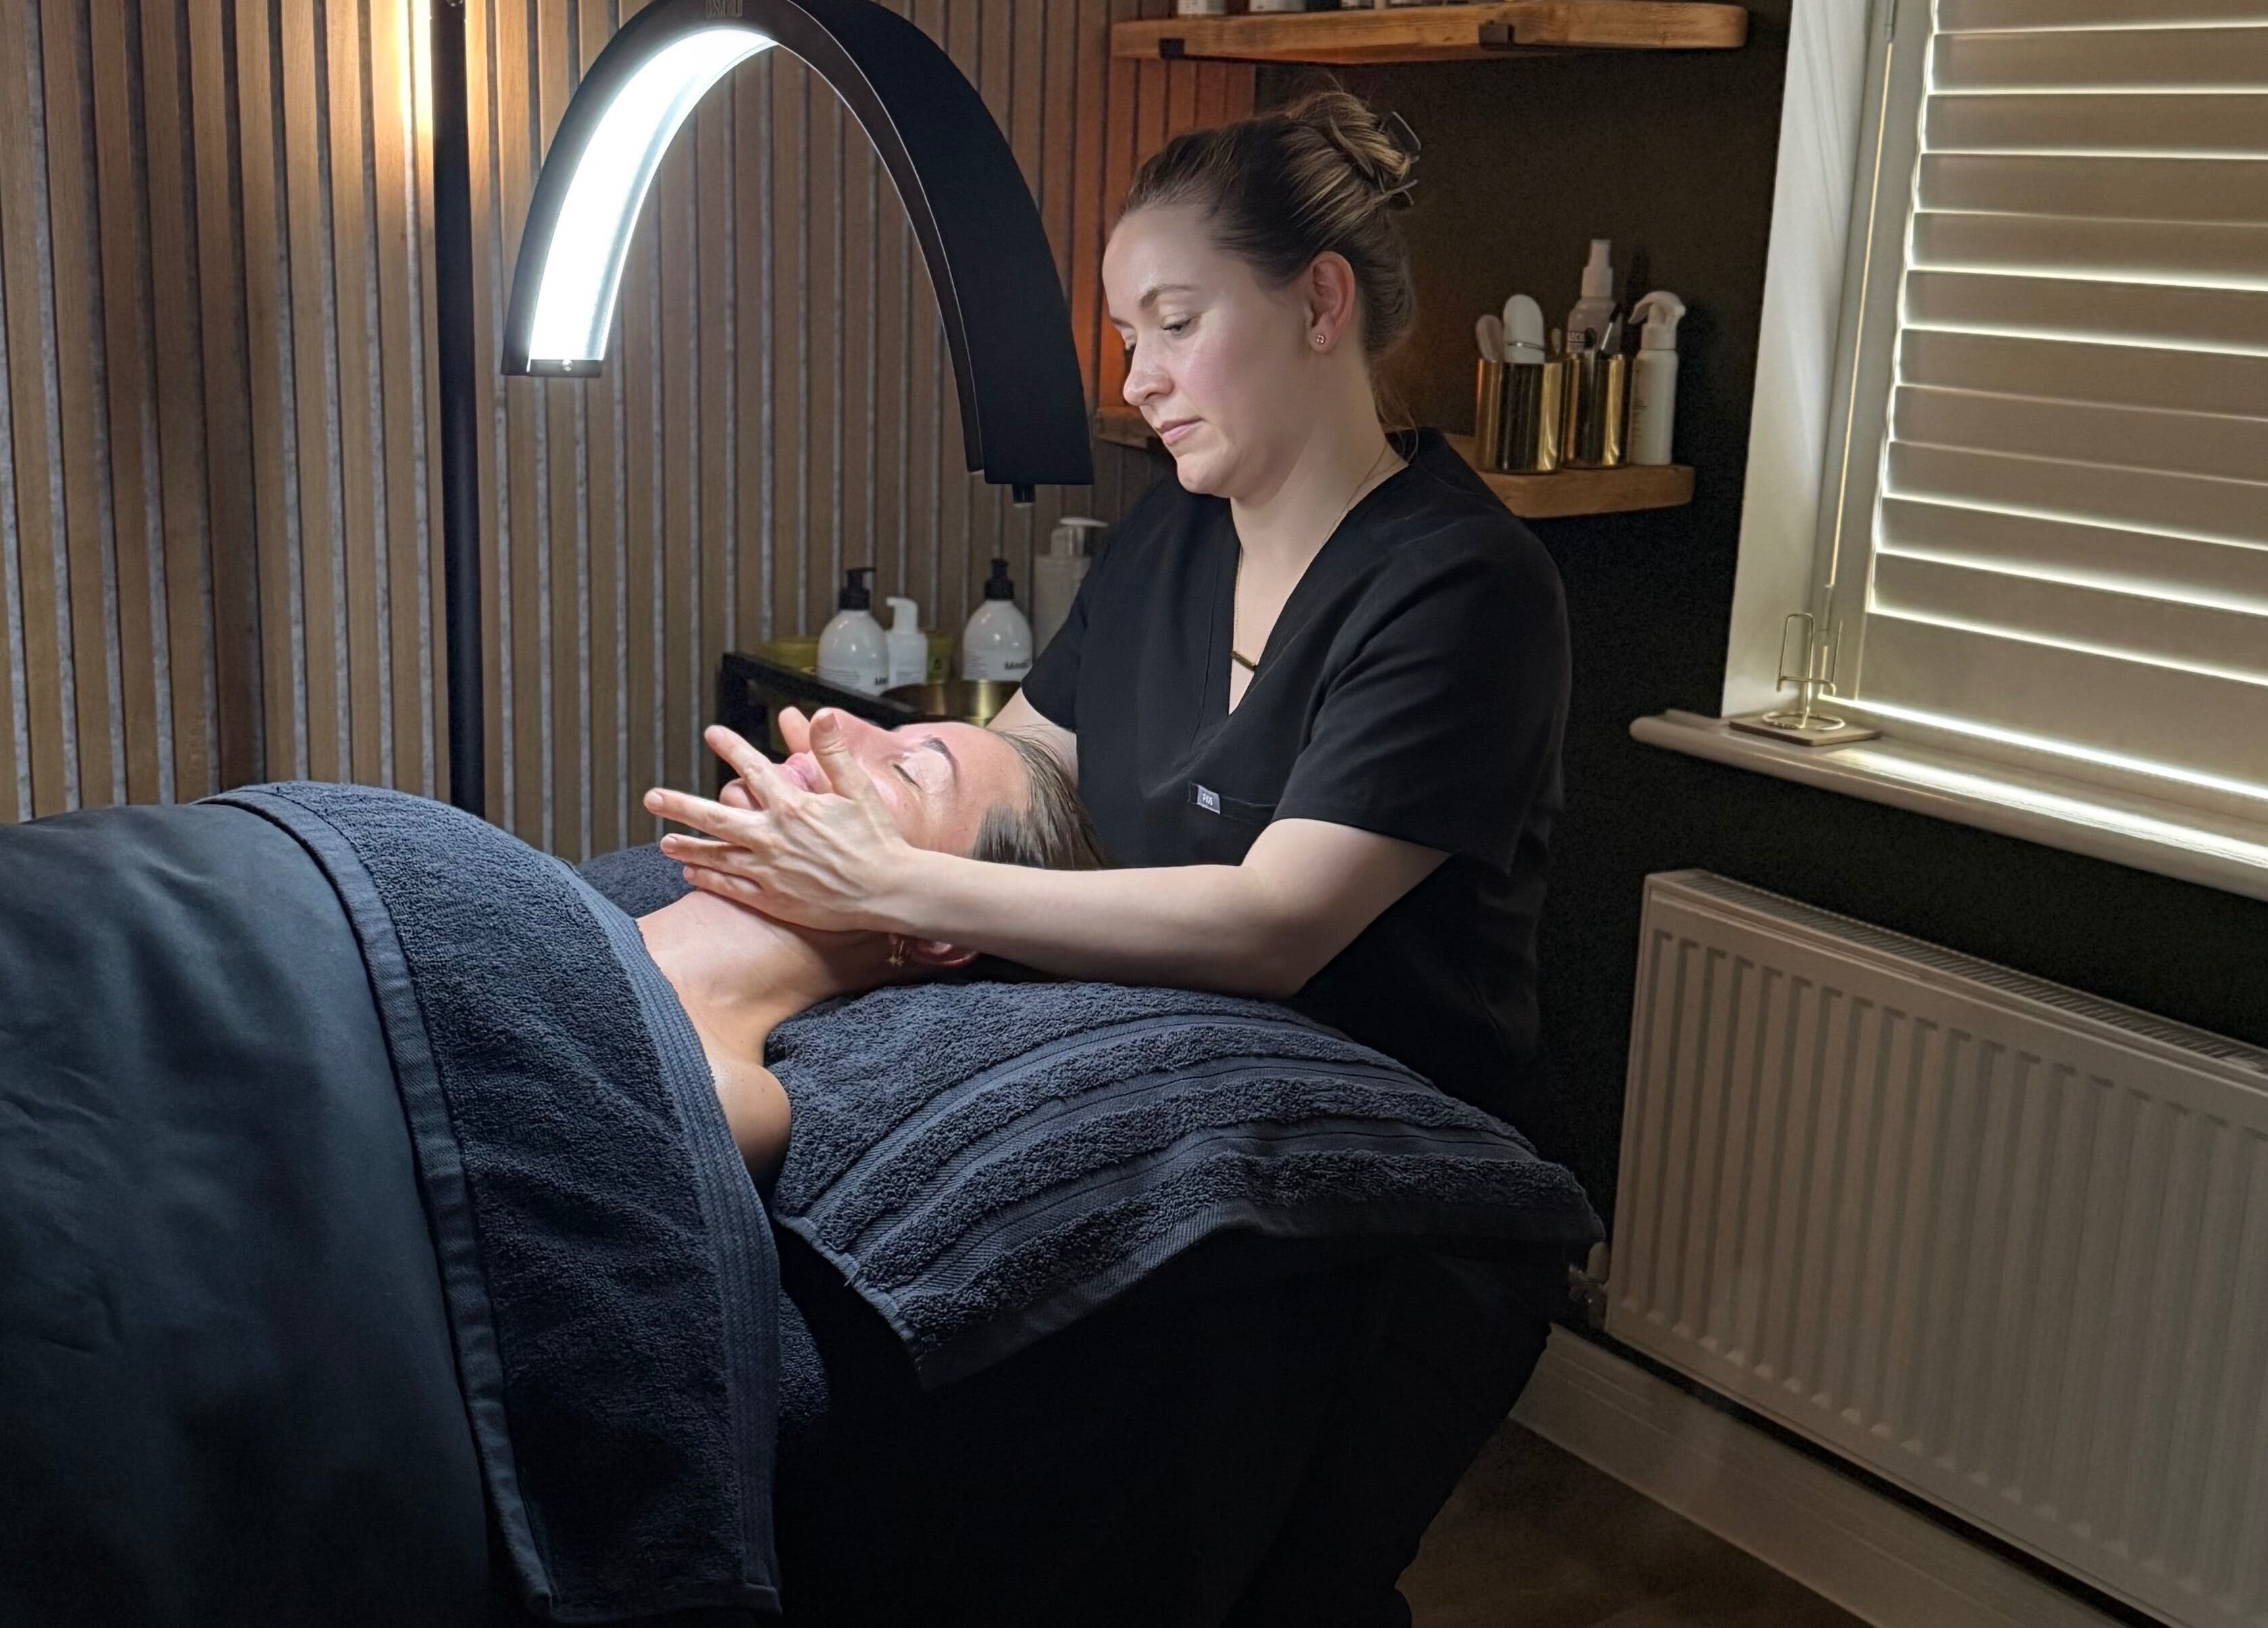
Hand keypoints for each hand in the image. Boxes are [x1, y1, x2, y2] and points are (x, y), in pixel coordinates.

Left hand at [646, 719, 917, 932]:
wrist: (888, 891)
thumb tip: (820, 714)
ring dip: (687, 846)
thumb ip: (834, 751)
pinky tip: (691, 872)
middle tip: (651, 797)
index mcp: (794, 807)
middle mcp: (774, 837)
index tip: (711, 734)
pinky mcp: (773, 899)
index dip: (731, 748)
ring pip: (716, 855)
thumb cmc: (878, 840)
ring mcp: (769, 871)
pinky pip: (731, 887)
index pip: (753, 770)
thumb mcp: (859, 789)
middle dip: (679, 805)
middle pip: (715, 818)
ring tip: (663, 841)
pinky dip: (708, 878)